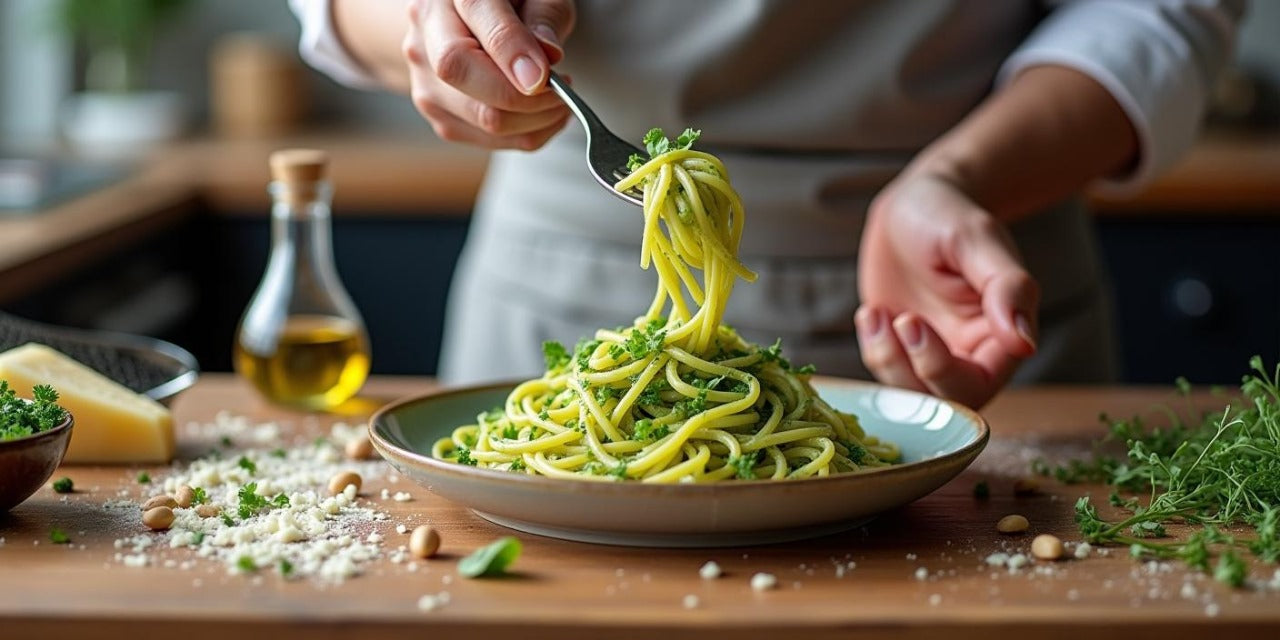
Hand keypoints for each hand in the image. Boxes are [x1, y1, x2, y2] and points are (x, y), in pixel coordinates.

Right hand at [402, 0, 574, 148]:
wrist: (467, 24)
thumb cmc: (510, 6)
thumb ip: (543, 17)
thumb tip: (548, 57)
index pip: (473, 18)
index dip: (510, 53)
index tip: (545, 77)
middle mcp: (425, 35)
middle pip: (464, 76)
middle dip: (526, 96)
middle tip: (563, 91)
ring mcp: (425, 79)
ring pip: (481, 118)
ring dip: (534, 120)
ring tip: (559, 102)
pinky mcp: (438, 114)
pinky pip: (487, 140)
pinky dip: (526, 134)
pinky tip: (542, 115)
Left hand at [855, 171, 1038, 408]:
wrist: (912, 206)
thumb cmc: (950, 216)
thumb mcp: (977, 240)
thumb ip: (1006, 287)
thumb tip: (1024, 343)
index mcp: (1002, 337)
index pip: (977, 385)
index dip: (940, 368)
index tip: (911, 321)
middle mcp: (971, 355)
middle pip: (942, 404)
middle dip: (907, 369)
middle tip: (895, 318)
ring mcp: (933, 356)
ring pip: (908, 396)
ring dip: (884, 358)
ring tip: (875, 312)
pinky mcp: (900, 351)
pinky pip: (884, 373)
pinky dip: (872, 348)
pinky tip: (871, 313)